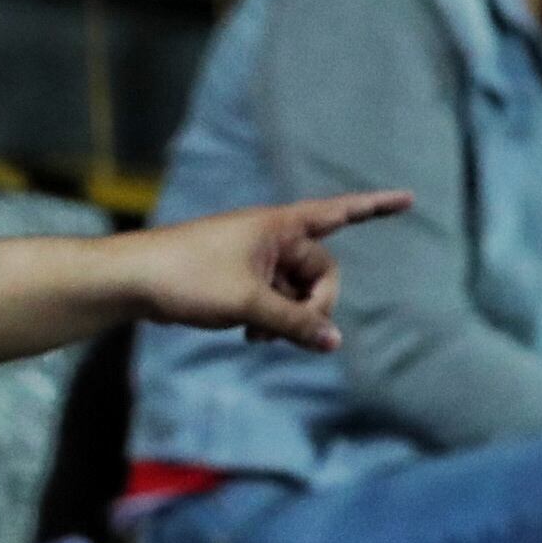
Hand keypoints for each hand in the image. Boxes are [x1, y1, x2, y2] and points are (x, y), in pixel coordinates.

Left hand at [120, 189, 413, 352]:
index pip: (340, 213)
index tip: (409, 200)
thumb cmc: (187, 278)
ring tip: (257, 337)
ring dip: (289, 318)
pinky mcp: (239, 280)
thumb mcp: (247, 304)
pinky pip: (274, 300)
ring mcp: (256, 259)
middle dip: (314, 306)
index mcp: (280, 225)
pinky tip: (251, 336)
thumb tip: (333, 343)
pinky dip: (270, 319)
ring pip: (297, 292)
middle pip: (321, 273)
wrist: (132, 280)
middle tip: (294, 335)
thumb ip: (294, 322)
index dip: (375, 208)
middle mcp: (272, 237)